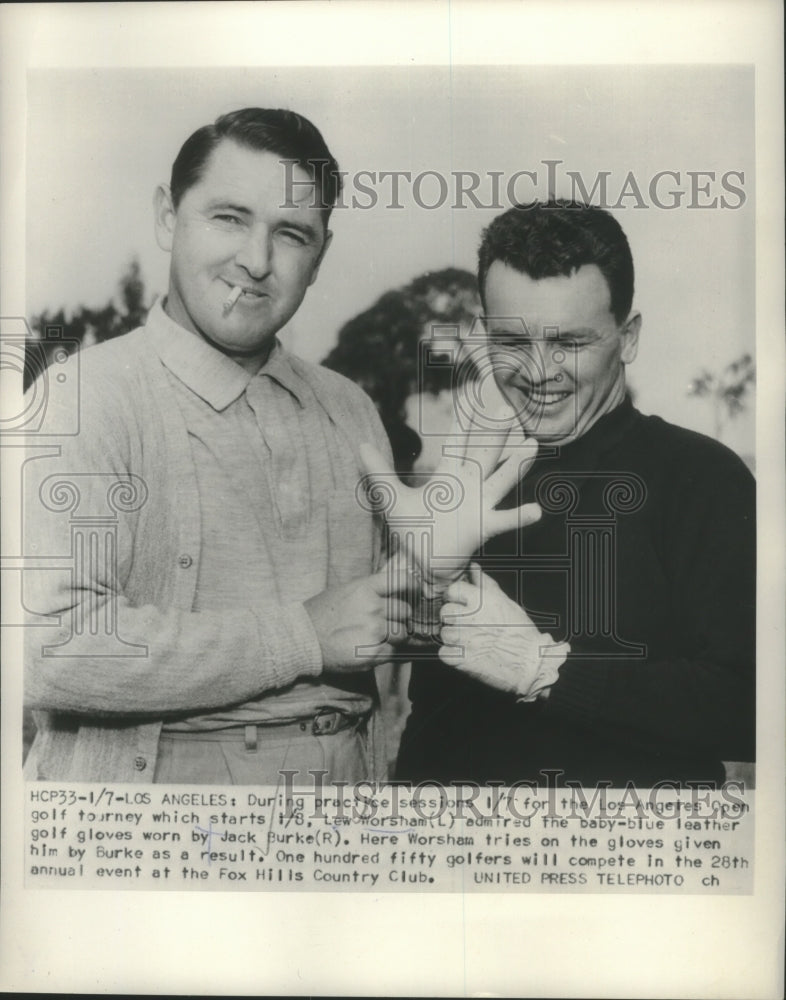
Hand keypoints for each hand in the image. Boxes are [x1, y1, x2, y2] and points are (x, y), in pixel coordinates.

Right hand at [303, 557, 411, 671]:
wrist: (302, 639)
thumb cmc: (323, 614)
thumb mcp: (346, 591)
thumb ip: (372, 590)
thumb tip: (400, 590)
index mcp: (365, 587)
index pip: (403, 581)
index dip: (414, 587)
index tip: (416, 592)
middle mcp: (372, 607)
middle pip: (405, 610)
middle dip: (399, 617)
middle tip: (385, 622)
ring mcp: (373, 631)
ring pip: (402, 633)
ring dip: (394, 636)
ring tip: (375, 637)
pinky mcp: (372, 653)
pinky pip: (392, 652)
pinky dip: (385, 652)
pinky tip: (368, 648)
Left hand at [359, 391, 540, 587]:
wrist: (422, 561)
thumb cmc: (412, 528)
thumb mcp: (391, 499)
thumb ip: (378, 472)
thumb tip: (360, 444)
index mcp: (448, 475)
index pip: (457, 442)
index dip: (465, 421)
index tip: (473, 397)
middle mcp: (469, 485)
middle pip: (484, 454)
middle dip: (495, 433)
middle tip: (506, 409)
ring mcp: (479, 504)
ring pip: (501, 480)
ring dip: (516, 465)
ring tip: (533, 446)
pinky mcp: (483, 526)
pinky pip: (505, 520)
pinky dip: (520, 516)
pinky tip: (537, 510)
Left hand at [439, 564, 568, 700]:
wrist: (530, 663)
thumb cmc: (520, 631)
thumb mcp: (505, 602)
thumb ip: (485, 584)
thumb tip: (473, 567)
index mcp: (480, 600)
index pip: (452, 590)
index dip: (456, 598)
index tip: (463, 606)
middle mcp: (469, 616)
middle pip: (445, 612)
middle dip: (453, 619)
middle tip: (467, 626)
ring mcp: (463, 638)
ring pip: (443, 633)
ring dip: (453, 638)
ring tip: (470, 641)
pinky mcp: (460, 659)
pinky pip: (443, 653)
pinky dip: (451, 655)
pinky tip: (466, 654)